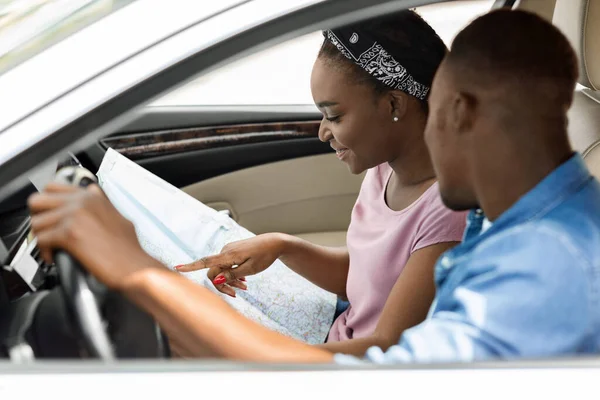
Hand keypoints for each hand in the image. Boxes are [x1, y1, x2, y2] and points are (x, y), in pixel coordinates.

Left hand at [28, 183, 163, 289]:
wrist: (134, 266)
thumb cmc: (129, 248)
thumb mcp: (117, 216)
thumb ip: (101, 202)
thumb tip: (93, 192)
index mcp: (92, 196)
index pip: (53, 187)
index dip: (47, 204)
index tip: (50, 216)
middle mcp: (82, 201)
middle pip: (38, 201)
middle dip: (38, 218)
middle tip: (47, 232)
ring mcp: (75, 216)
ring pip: (36, 222)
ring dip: (41, 238)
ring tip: (52, 248)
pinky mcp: (69, 234)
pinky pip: (41, 240)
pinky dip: (45, 252)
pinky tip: (55, 257)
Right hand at [175, 233, 286, 296]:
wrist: (274, 243)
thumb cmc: (264, 256)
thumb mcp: (250, 269)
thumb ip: (233, 274)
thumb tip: (217, 279)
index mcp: (228, 255)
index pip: (206, 262)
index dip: (191, 266)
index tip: (176, 268)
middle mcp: (225, 251)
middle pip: (214, 272)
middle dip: (223, 284)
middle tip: (238, 294)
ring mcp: (228, 251)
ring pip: (222, 270)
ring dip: (230, 281)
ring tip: (245, 288)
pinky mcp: (233, 252)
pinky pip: (227, 266)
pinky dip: (233, 275)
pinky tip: (244, 282)